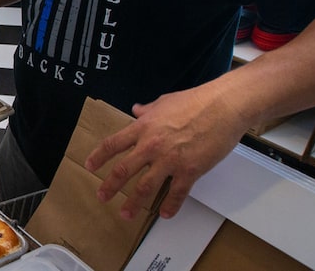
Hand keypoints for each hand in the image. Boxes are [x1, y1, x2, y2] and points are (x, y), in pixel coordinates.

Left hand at [84, 87, 247, 219]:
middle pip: (123, 170)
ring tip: (127, 214)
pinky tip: (165, 214)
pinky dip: (170, 206)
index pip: (113, 144)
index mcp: (143, 127)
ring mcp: (170, 160)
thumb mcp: (164, 101)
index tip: (90, 166)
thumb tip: (137, 110)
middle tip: (102, 197)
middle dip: (110, 186)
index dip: (98, 156)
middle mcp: (151, 145)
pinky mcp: (190, 170)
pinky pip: (176, 193)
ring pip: (145, 187)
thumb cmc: (196, 101)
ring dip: (134, 203)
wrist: (223, 107)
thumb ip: (148, 109)